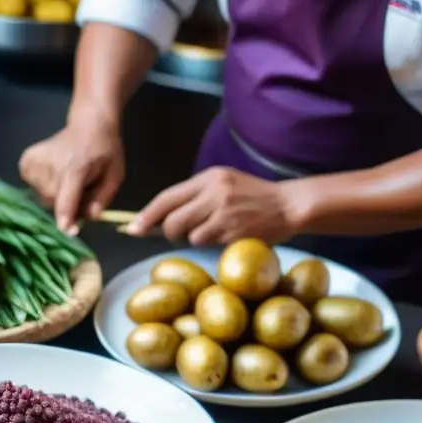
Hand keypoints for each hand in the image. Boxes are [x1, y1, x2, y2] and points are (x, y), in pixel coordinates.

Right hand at [18, 111, 124, 233]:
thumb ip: (102, 198)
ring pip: (43, 198)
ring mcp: (34, 162)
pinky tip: (56, 173)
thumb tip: (88, 217)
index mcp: (75, 167)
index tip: (67, 231)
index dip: (66, 218)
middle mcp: (51, 164)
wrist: (88, 124)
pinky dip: (45, 187)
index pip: (65, 199)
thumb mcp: (115, 175)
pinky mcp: (26, 162)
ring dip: (57, 195)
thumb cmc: (104, 150)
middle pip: (54, 202)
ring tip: (69, 177)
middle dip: (68, 204)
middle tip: (81, 189)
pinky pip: (34, 188)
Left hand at [127, 167, 302, 244]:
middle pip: (173, 220)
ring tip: (212, 230)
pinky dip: (210, 243)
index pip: (167, 197)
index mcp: (208, 178)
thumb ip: (195, 196)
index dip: (147, 215)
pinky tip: (225, 235)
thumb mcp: (223, 184)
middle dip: (169, 232)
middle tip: (178, 233)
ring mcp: (224, 214)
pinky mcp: (234, 232)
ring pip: (189, 235)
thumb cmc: (252, 196)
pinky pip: (207, 243)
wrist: (288, 205)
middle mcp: (214, 193)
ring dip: (193, 238)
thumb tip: (160, 218)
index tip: (133, 228)